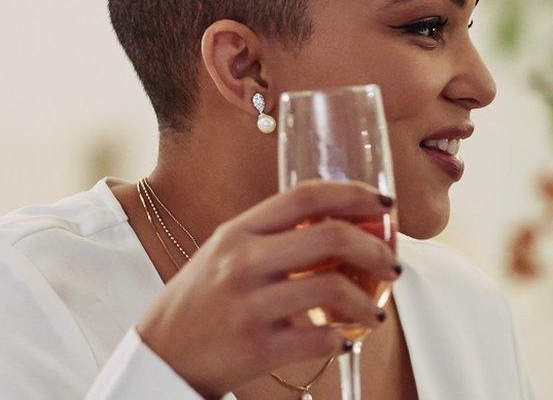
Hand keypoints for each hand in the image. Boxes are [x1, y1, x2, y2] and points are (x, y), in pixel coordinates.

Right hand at [135, 180, 399, 396]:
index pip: (305, 195)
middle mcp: (242, 262)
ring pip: (333, 287)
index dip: (354, 193)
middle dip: (376, 248)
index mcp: (238, 232)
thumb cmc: (201, 301)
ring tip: (375, 312)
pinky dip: (341, 339)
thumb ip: (273, 235)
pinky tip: (343, 340)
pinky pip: (318, 339)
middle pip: (331, 236)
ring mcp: (249, 305)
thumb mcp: (225, 253)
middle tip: (392, 264)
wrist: (160, 358)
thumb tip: (342, 223)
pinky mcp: (255, 348)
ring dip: (368, 302)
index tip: (385, 203)